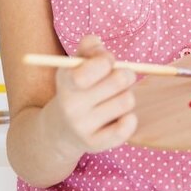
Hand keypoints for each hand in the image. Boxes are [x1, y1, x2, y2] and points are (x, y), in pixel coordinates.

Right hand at [43, 34, 137, 156]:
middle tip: (120, 78)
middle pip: (119, 81)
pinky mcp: (95, 144)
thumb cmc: (78, 87)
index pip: (89, 70)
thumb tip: (99, 46)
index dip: (106, 61)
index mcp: (65, 81)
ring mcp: (82, 127)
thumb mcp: (76, 64)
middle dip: (126, 74)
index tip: (108, 62)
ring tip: (114, 99)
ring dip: (126, 96)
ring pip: (127, 101)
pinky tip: (121, 116)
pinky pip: (126, 127)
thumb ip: (89, 46)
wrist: (61, 129)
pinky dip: (130, 118)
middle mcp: (71, 106)